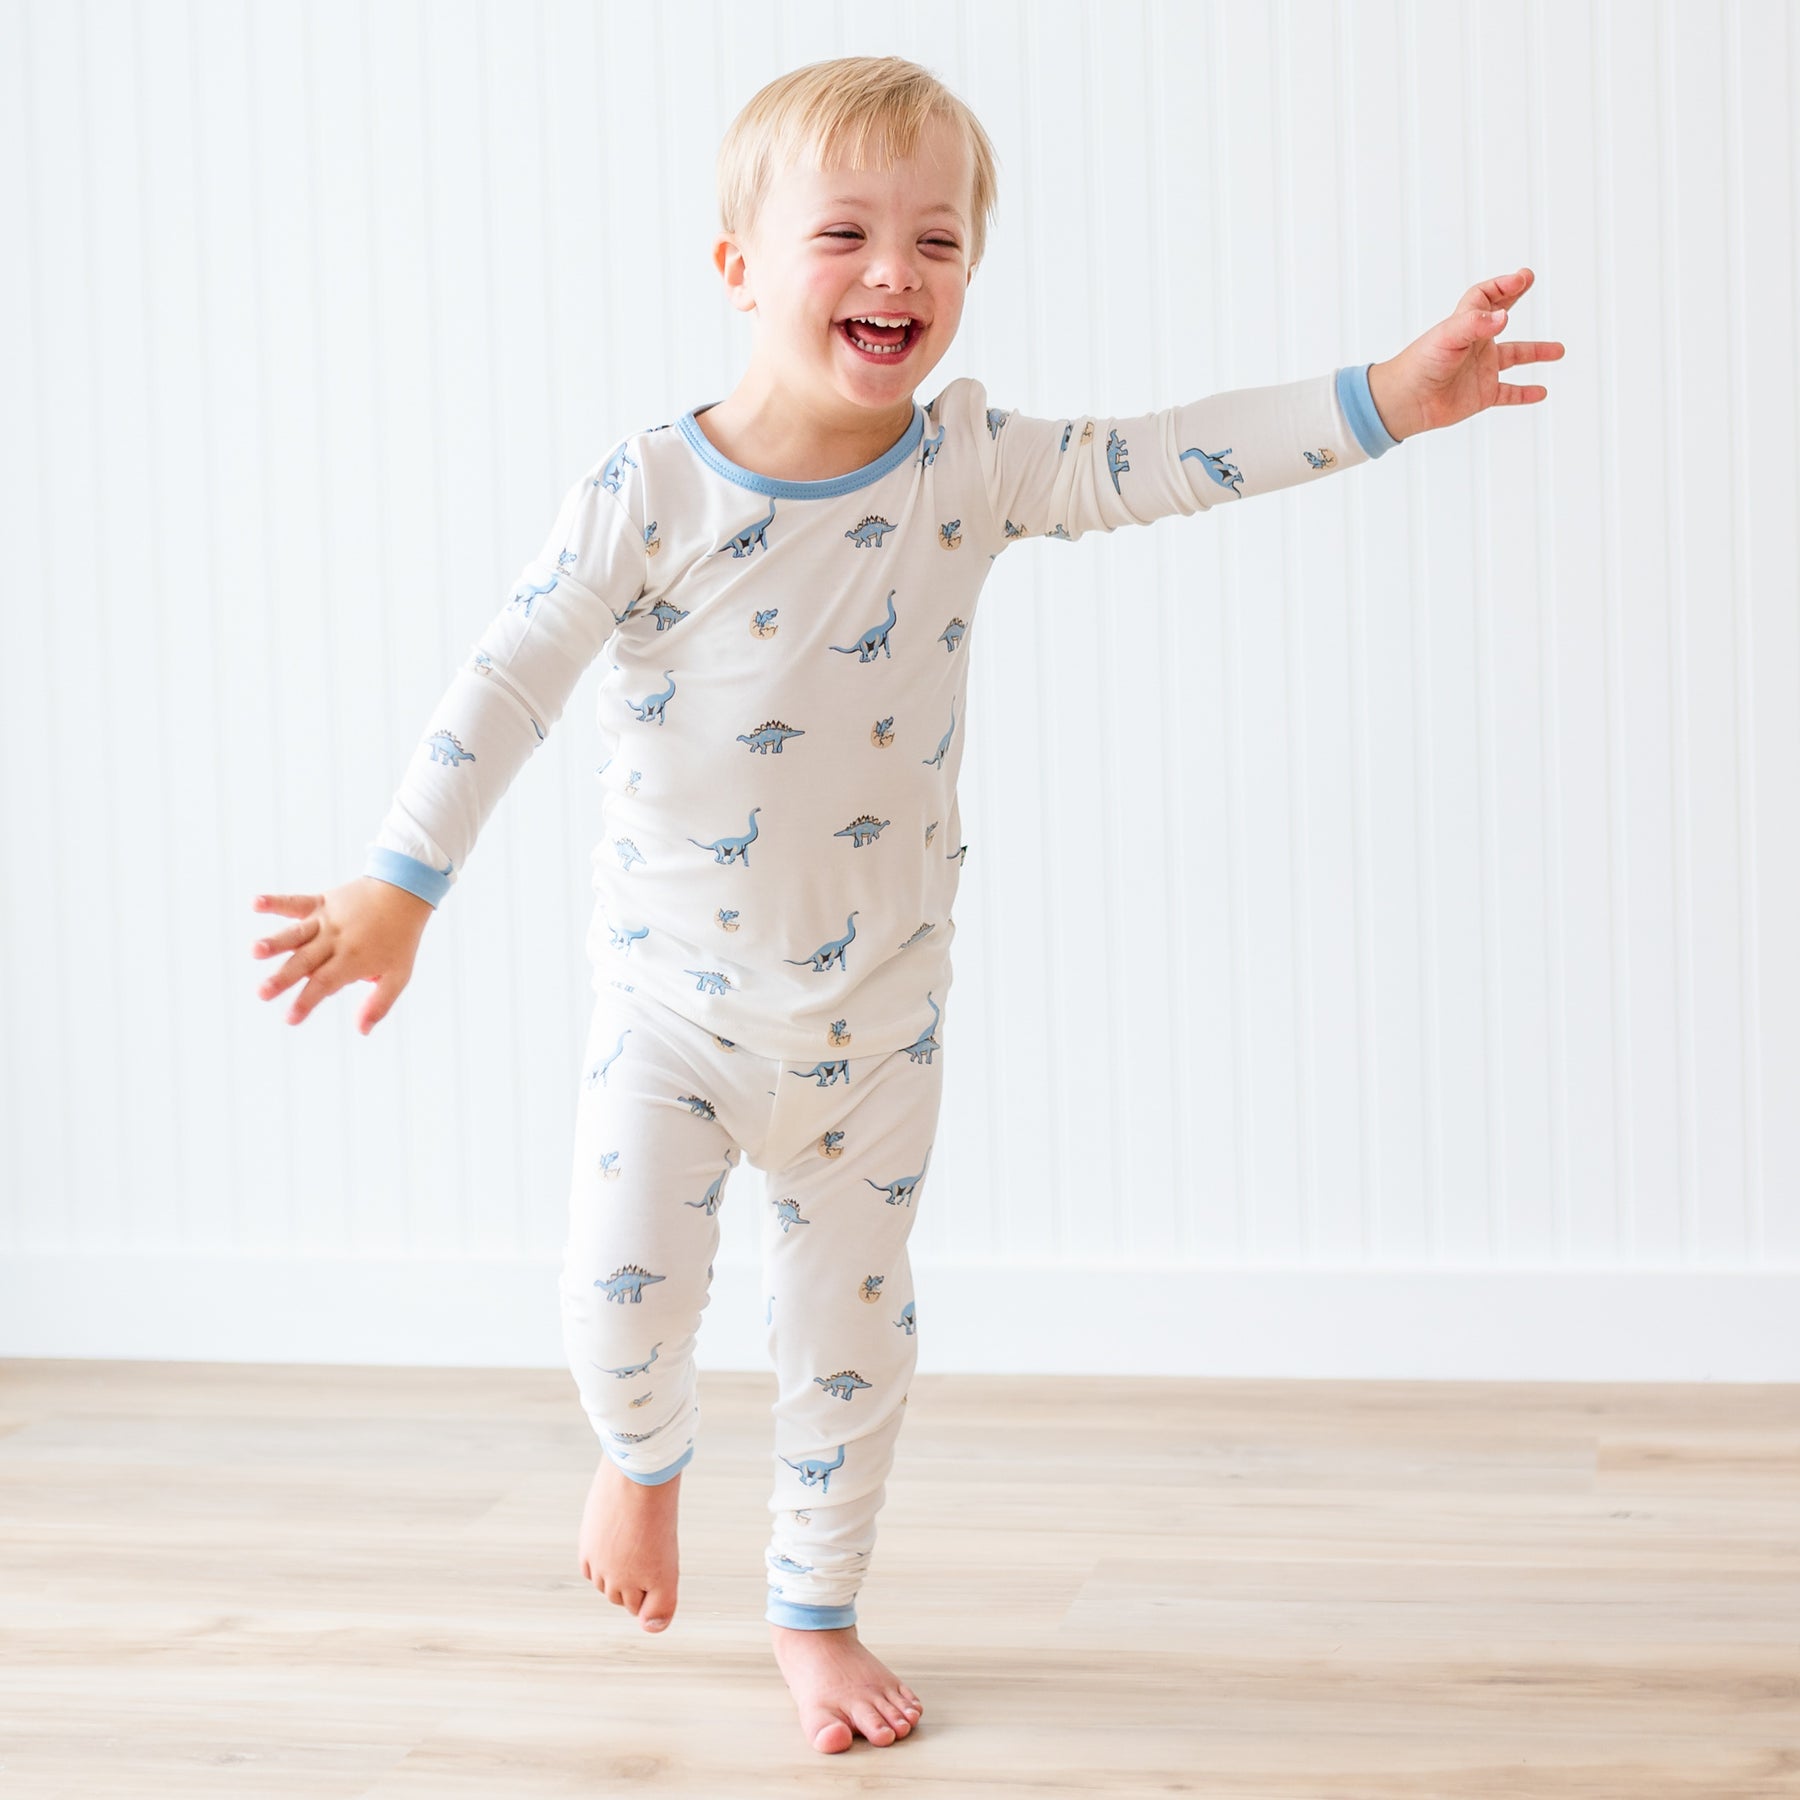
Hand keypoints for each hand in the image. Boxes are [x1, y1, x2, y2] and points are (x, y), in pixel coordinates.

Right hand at [250, 877, 433, 1033]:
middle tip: (262, 992)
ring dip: (275, 942)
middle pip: (305, 961)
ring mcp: (325, 920)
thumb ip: (379, 1004)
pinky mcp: (320, 903)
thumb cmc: (400, 939)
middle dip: (283, 978)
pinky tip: (256, 903)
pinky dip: (276, 902)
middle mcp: (335, 940)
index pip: (325, 983)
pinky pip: (296, 902)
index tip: (290, 1019)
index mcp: (352, 960)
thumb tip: (362, 1031)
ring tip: (255, 950)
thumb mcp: (398, 975)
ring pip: (297, 933)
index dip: (307, 1001)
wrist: (404, 893)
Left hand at [1366, 267, 1564, 440]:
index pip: (1484, 296)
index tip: (1522, 278)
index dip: (1502, 284)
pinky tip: (1541, 392)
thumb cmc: (1419, 365)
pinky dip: (1525, 393)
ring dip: (1536, 353)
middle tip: (1528, 281)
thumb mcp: (1447, 337)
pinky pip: (1509, 393)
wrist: (1405, 402)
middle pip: (1500, 316)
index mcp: (1465, 325)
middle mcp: (1476, 344)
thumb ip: (1475, 324)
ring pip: (1514, 357)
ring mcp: (1480, 369)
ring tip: (1558, 351)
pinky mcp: (1482, 394)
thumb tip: (1504, 316)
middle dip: (1513, 296)